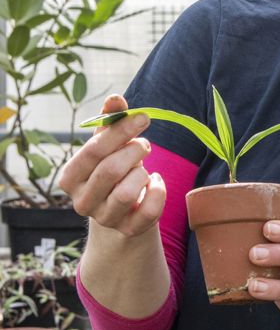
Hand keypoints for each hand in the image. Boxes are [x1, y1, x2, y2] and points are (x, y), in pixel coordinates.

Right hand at [58, 94, 165, 236]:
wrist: (124, 210)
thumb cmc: (114, 168)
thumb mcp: (109, 145)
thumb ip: (110, 121)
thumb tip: (115, 99)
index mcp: (71, 178)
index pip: (93, 152)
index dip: (120, 131)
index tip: (143, 117)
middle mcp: (82, 202)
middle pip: (110, 171)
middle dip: (134, 151)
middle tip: (145, 145)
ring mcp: (105, 218)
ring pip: (127, 193)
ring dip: (143, 173)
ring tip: (144, 168)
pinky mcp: (129, 230)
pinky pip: (149, 211)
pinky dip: (159, 191)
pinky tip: (156, 182)